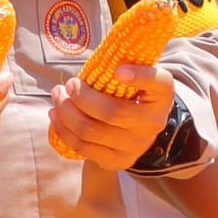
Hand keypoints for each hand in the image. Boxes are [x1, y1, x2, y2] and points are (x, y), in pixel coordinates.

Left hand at [52, 61, 175, 169]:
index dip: (139, 77)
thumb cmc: (132, 94)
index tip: (118, 70)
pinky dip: (63, 130)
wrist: (137, 131)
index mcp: (162, 95)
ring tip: (57, 97)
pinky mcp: (118, 160)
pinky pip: (83, 147)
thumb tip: (101, 57)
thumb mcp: (138, 76)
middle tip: (67, 85)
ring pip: (91, 130)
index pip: (158, 83)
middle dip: (80, 97)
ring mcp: (136, 145)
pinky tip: (55, 116)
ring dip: (66, 112)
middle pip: (111, 112)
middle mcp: (153, 122)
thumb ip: (126, 64)